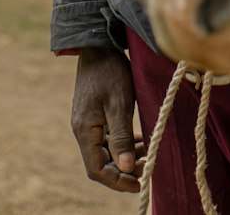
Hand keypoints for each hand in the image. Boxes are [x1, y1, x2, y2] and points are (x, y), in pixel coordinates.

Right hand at [70, 45, 141, 192]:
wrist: (98, 45)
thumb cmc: (110, 71)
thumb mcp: (119, 103)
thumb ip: (122, 136)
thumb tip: (125, 168)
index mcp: (85, 130)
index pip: (96, 169)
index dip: (116, 181)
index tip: (138, 185)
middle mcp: (82, 129)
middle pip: (100, 162)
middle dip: (123, 170)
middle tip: (146, 169)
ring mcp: (87, 122)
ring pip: (104, 150)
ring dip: (124, 157)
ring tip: (147, 155)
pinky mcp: (93, 114)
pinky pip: (106, 137)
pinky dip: (122, 143)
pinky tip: (138, 140)